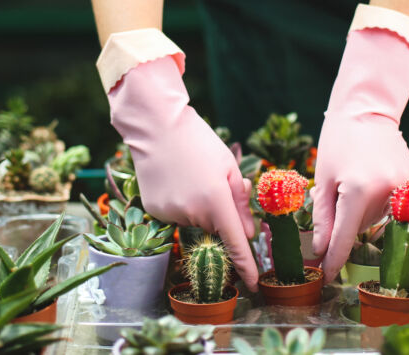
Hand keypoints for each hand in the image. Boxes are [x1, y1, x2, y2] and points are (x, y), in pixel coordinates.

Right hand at [107, 55, 258, 290]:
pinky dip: (180, 203)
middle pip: (215, 226)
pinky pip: (176, 215)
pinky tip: (174, 179)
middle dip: (219, 212)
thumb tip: (248, 233)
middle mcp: (192, 212)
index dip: (247, 265)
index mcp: (216, 200)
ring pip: (195, 220)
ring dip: (198, 206)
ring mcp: (170, 212)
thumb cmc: (199, 141)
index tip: (254, 283)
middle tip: (212, 181)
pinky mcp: (154, 210)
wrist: (156, 125)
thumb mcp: (229, 166)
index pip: (236, 243)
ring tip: (189, 174)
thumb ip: (241, 202)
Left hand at [312, 24, 408, 281]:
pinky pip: (392, 205)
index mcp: (357, 191)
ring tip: (354, 180)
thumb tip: (320, 251)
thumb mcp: (322, 179)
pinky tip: (370, 177)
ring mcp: (404, 186)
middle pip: (361, 228)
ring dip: (362, 212)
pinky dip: (378, 201)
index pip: (344, 238)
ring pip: (377, 219)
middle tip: (336, 193)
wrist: (367, 108)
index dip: (334, 260)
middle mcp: (385, 191)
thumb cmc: (337, 141)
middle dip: (345, 222)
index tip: (326, 277)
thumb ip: (322, 217)